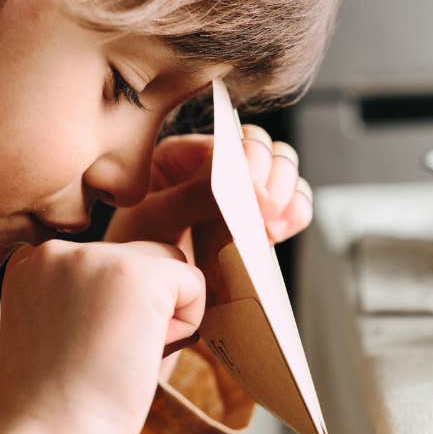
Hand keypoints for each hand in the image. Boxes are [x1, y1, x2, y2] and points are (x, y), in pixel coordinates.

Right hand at [0, 240, 203, 433]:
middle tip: (103, 358)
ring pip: (169, 267)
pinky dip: (185, 325)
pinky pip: (193, 284)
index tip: (79, 352)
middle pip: (141, 258)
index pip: (105, 263)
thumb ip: (91, 293)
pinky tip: (142, 354)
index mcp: (32, 261)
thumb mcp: (59, 326)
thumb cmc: (57, 404)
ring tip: (121, 355)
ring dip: (163, 314)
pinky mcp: (138, 274)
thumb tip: (159, 268)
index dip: (111, 312)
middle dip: (141, 307)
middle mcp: (59, 248)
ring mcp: (96, 256)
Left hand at [105, 124, 314, 247]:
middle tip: (264, 207)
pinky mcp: (259, 223)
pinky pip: (293, 206)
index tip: (252, 188)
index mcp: (182, 156)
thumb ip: (192, 199)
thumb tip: (244, 188)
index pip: (225, 139)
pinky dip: (296, 213)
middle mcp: (216, 169)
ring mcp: (242, 196)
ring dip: (287, 191)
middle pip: (262, 148)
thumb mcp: (153, 219)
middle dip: (271, 174)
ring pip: (283, 171)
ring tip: (271, 223)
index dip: (245, 157)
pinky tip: (278, 232)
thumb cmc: (136, 251)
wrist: (143, 294)